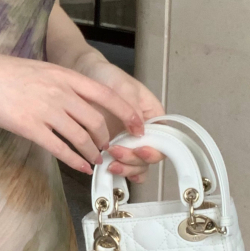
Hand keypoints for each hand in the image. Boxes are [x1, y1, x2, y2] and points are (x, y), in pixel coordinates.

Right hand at [0, 49, 146, 174]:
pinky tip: (81, 167)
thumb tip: (80, 100)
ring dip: (92, 152)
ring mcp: (45, 110)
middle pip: (96, 120)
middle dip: (107, 139)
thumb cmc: (6, 73)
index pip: (107, 95)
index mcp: (65, 76)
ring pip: (81, 137)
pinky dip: (75, 161)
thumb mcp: (43, 70)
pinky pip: (60, 148)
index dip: (126, 112)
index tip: (137, 126)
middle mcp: (60, 92)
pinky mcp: (30, 127)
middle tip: (109, 148)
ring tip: (96, 160)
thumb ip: (63, 83)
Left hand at [75, 52, 165, 184]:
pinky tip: (108, 170)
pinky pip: (122, 167)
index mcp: (154, 118)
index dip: (154, 150)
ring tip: (109, 164)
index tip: (139, 150)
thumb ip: (131, 109)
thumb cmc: (108, 78)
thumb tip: (140, 132)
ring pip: (136, 167)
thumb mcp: (123, 87)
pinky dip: (119, 173)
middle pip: (149, 158)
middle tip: (115, 152)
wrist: (86, 77)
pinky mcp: (113, 148)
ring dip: (126, 169)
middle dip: (134, 160)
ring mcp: (129, 143)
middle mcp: (145, 133)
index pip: (163, 141)